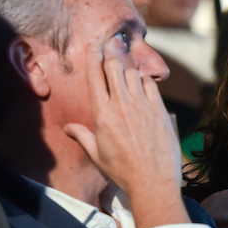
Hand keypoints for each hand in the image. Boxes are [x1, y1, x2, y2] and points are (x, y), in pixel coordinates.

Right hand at [63, 42, 188, 227]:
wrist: (153, 181)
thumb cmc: (123, 171)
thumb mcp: (97, 155)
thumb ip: (82, 136)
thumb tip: (68, 127)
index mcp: (102, 114)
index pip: (95, 76)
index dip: (93, 57)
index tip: (92, 46)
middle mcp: (121, 105)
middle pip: (114, 67)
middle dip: (110, 58)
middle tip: (110, 54)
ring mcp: (142, 105)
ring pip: (132, 73)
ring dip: (127, 70)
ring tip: (125, 75)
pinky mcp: (159, 110)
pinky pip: (150, 84)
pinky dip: (144, 81)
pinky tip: (142, 86)